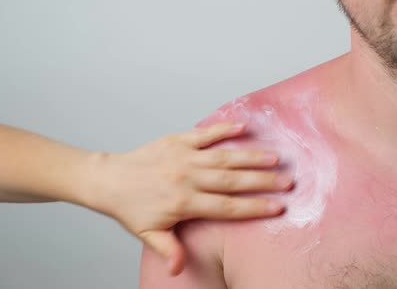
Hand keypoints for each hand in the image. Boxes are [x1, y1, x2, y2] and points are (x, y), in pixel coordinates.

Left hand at [87, 122, 292, 275]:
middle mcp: (187, 178)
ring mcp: (183, 157)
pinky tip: (244, 127)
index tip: (278, 207)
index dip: (254, 207)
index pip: (226, 207)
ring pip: (223, 157)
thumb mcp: (148, 234)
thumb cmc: (131, 208)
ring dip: (251, 156)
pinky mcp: (177, 141)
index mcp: (184, 203)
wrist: (108, 179)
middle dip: (262, 181)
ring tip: (275, 156)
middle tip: (288, 180)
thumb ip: (168, 249)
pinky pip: (204, 134)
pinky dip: (223, 129)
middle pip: (232, 181)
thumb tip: (178, 269)